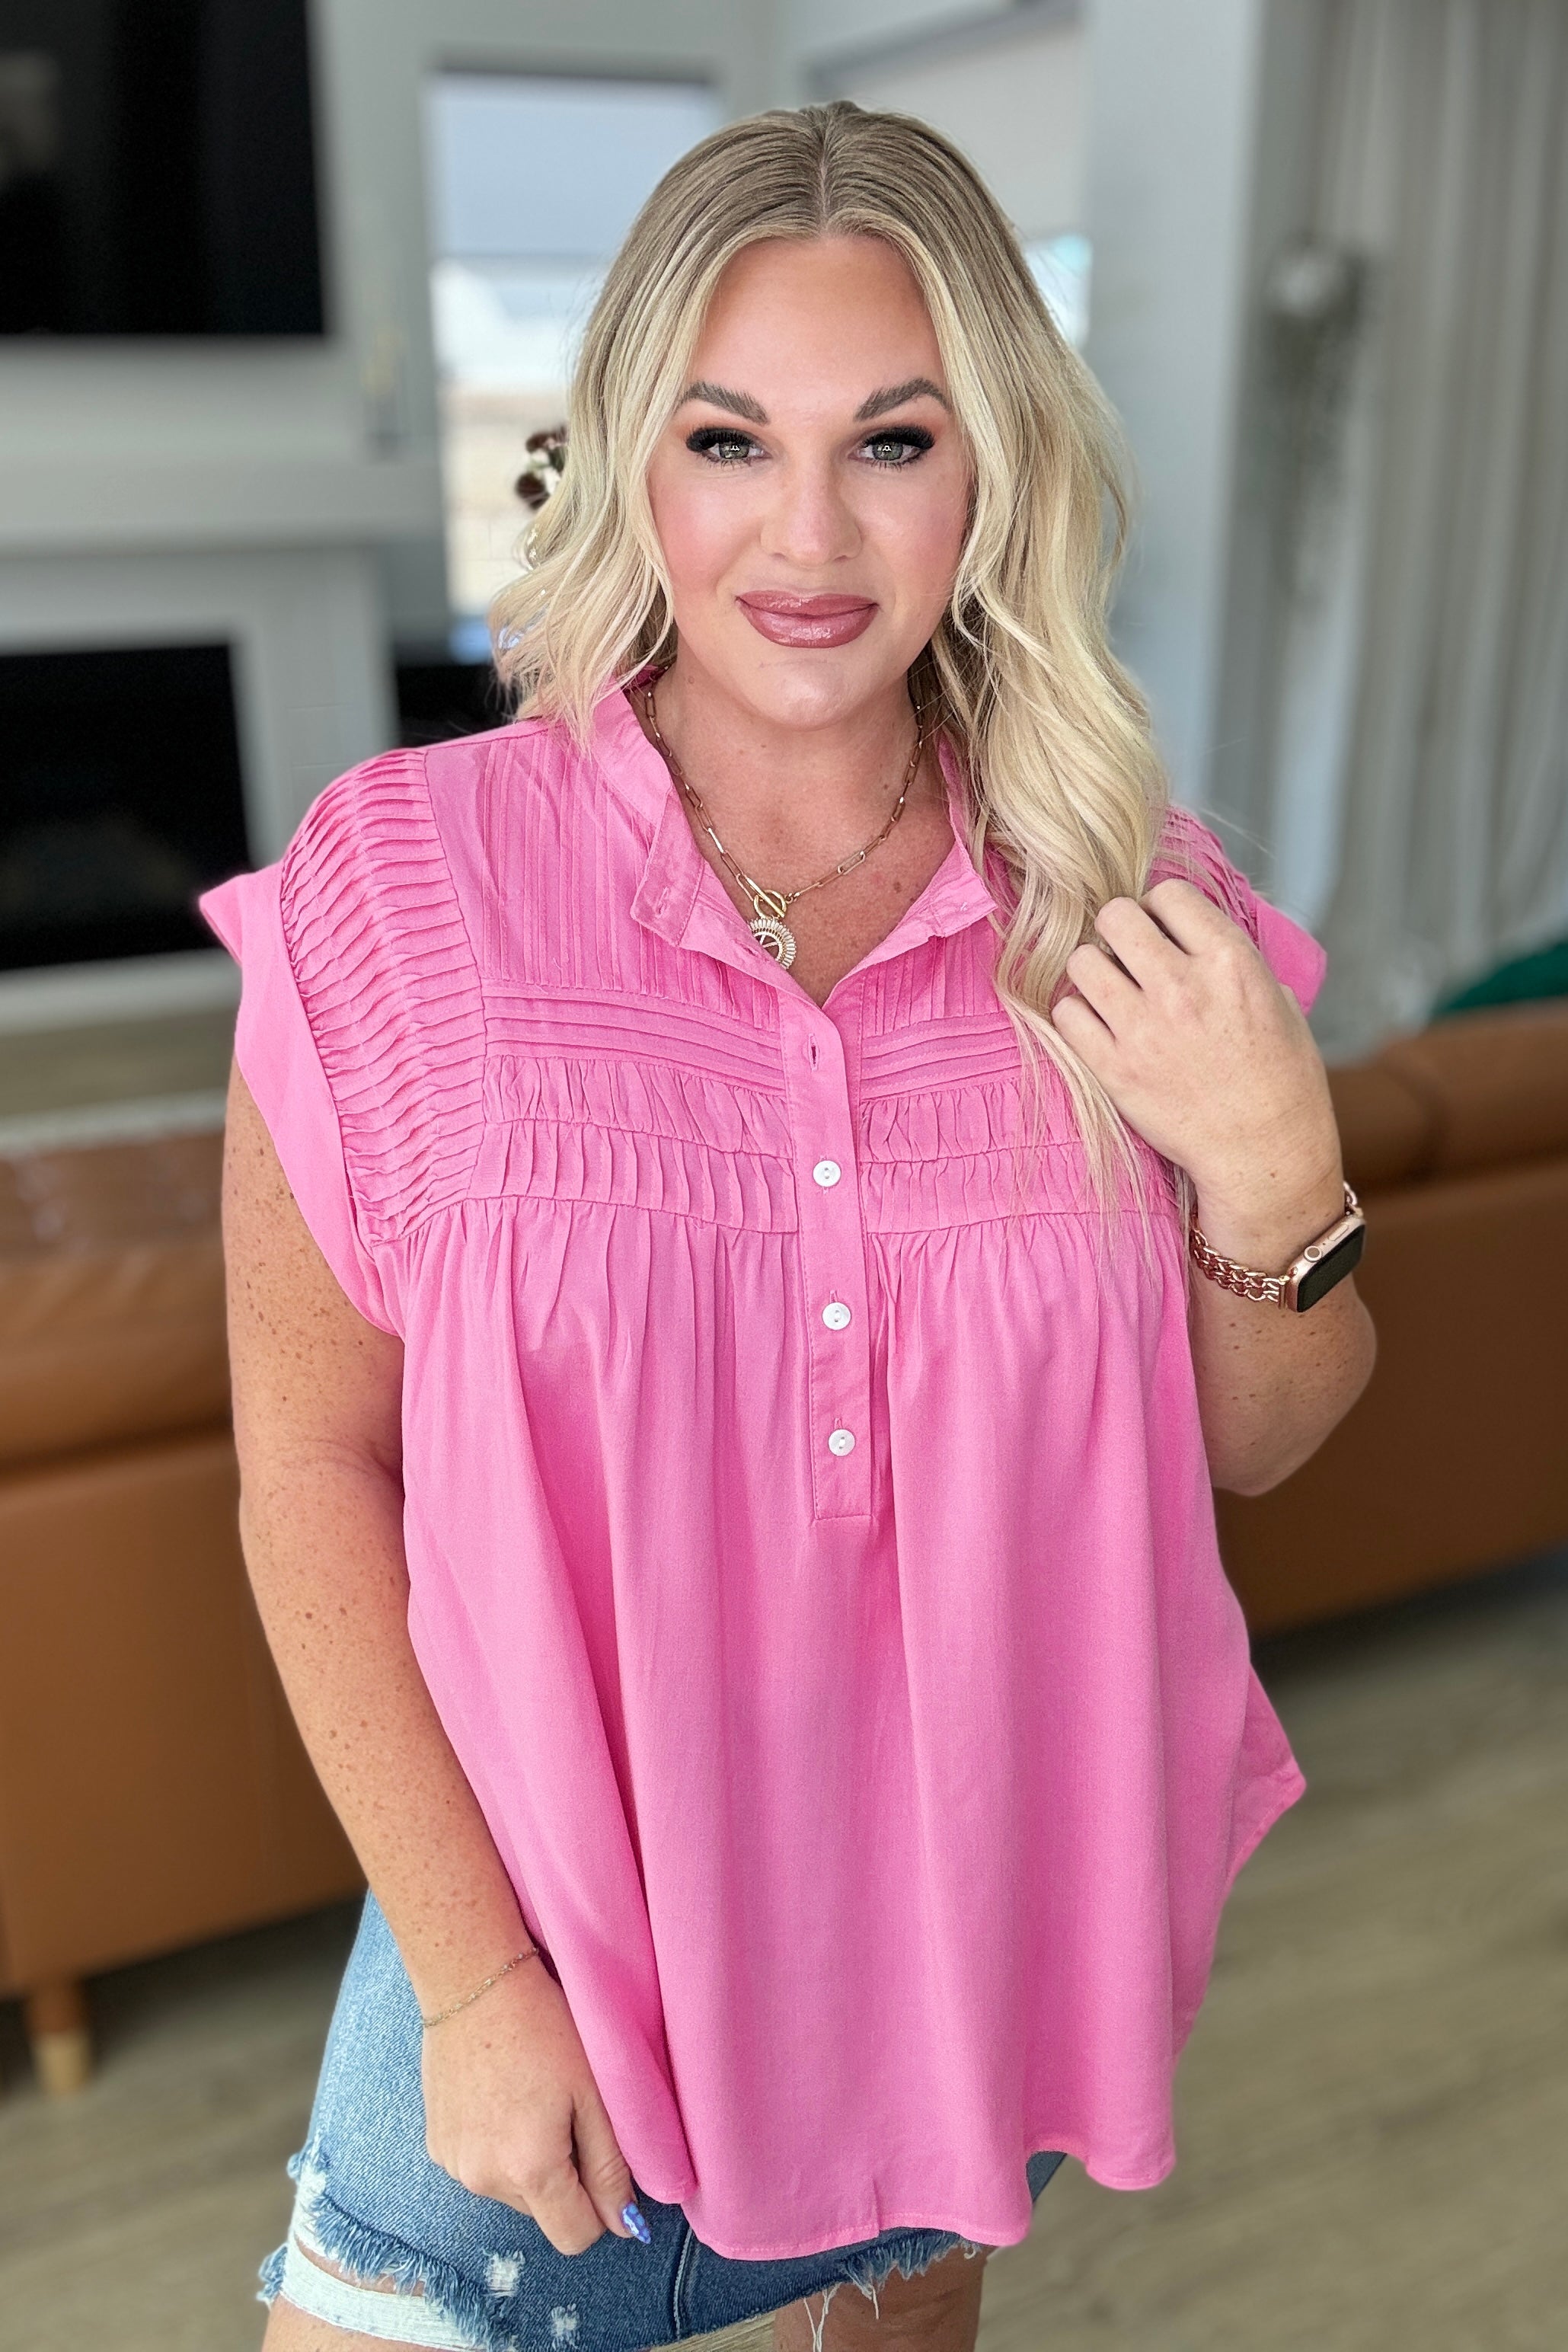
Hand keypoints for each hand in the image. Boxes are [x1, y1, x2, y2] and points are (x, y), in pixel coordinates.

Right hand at [422, 1956, 639, 2255]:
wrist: (473, 1980)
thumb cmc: (544, 2026)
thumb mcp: (593, 2091)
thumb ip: (612, 2165)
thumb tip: (625, 2226)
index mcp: (530, 2170)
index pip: (576, 2237)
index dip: (600, 2208)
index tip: (600, 2158)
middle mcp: (484, 2180)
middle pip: (544, 2212)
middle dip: (564, 2176)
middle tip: (565, 2109)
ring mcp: (454, 2165)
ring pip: (513, 2190)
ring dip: (529, 2161)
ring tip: (531, 2096)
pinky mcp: (437, 2145)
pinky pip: (481, 2167)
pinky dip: (498, 2145)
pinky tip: (501, 2094)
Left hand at [1049, 879, 1344, 1265]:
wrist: (1265, 1155)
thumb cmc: (1282, 1082)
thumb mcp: (1280, 1001)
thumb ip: (1235, 960)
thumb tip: (1196, 933)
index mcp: (1230, 962)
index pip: (1168, 893)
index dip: (1163, 910)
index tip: (1166, 933)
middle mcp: (1182, 987)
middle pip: (1116, 915)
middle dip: (1121, 931)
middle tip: (1131, 958)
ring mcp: (1143, 1028)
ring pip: (1082, 960)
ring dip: (1095, 971)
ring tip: (1112, 993)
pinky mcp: (1114, 1068)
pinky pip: (1067, 1013)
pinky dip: (1077, 1016)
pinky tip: (1099, 1028)